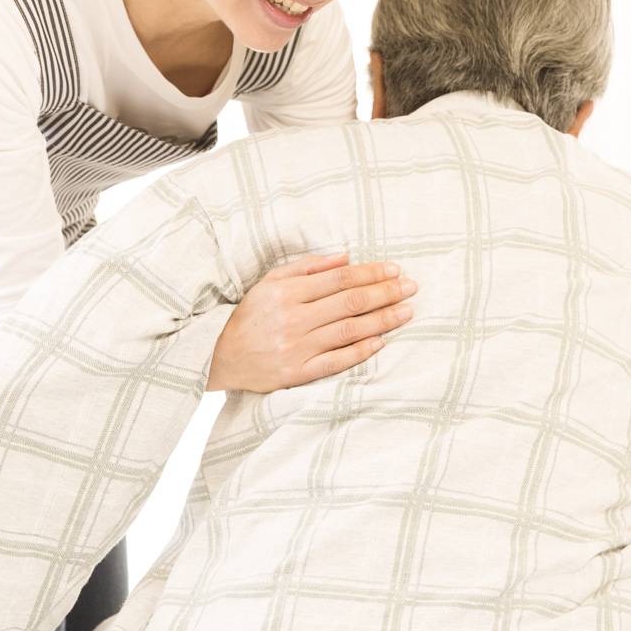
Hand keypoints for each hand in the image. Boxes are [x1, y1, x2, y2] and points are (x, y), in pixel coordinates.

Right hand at [209, 252, 416, 393]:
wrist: (218, 357)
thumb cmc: (249, 316)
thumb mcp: (270, 282)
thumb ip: (307, 267)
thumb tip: (345, 257)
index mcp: (287, 292)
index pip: (339, 279)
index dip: (371, 273)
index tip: (395, 269)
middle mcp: (293, 319)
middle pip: (349, 302)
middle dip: (385, 292)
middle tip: (411, 287)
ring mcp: (296, 348)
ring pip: (348, 330)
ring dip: (382, 320)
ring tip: (407, 311)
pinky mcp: (297, 374)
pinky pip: (336, 361)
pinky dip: (361, 351)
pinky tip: (381, 341)